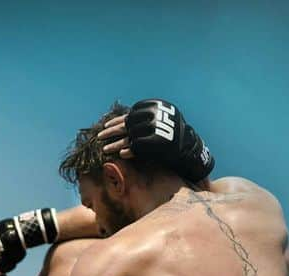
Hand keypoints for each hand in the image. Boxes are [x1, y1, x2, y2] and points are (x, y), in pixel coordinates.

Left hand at [96, 100, 214, 182]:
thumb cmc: (171, 134)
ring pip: (130, 137)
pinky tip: (121, 154)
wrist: (189, 147)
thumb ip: (141, 119)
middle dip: (112, 132)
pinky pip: (138, 147)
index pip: (130, 114)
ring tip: (105, 149)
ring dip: (115, 144)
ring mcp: (156, 129)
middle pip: (127, 125)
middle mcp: (155, 116)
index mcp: (155, 107)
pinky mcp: (157, 143)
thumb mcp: (157, 120)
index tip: (106, 125)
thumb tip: (118, 122)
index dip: (116, 120)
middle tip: (99, 137)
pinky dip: (129, 150)